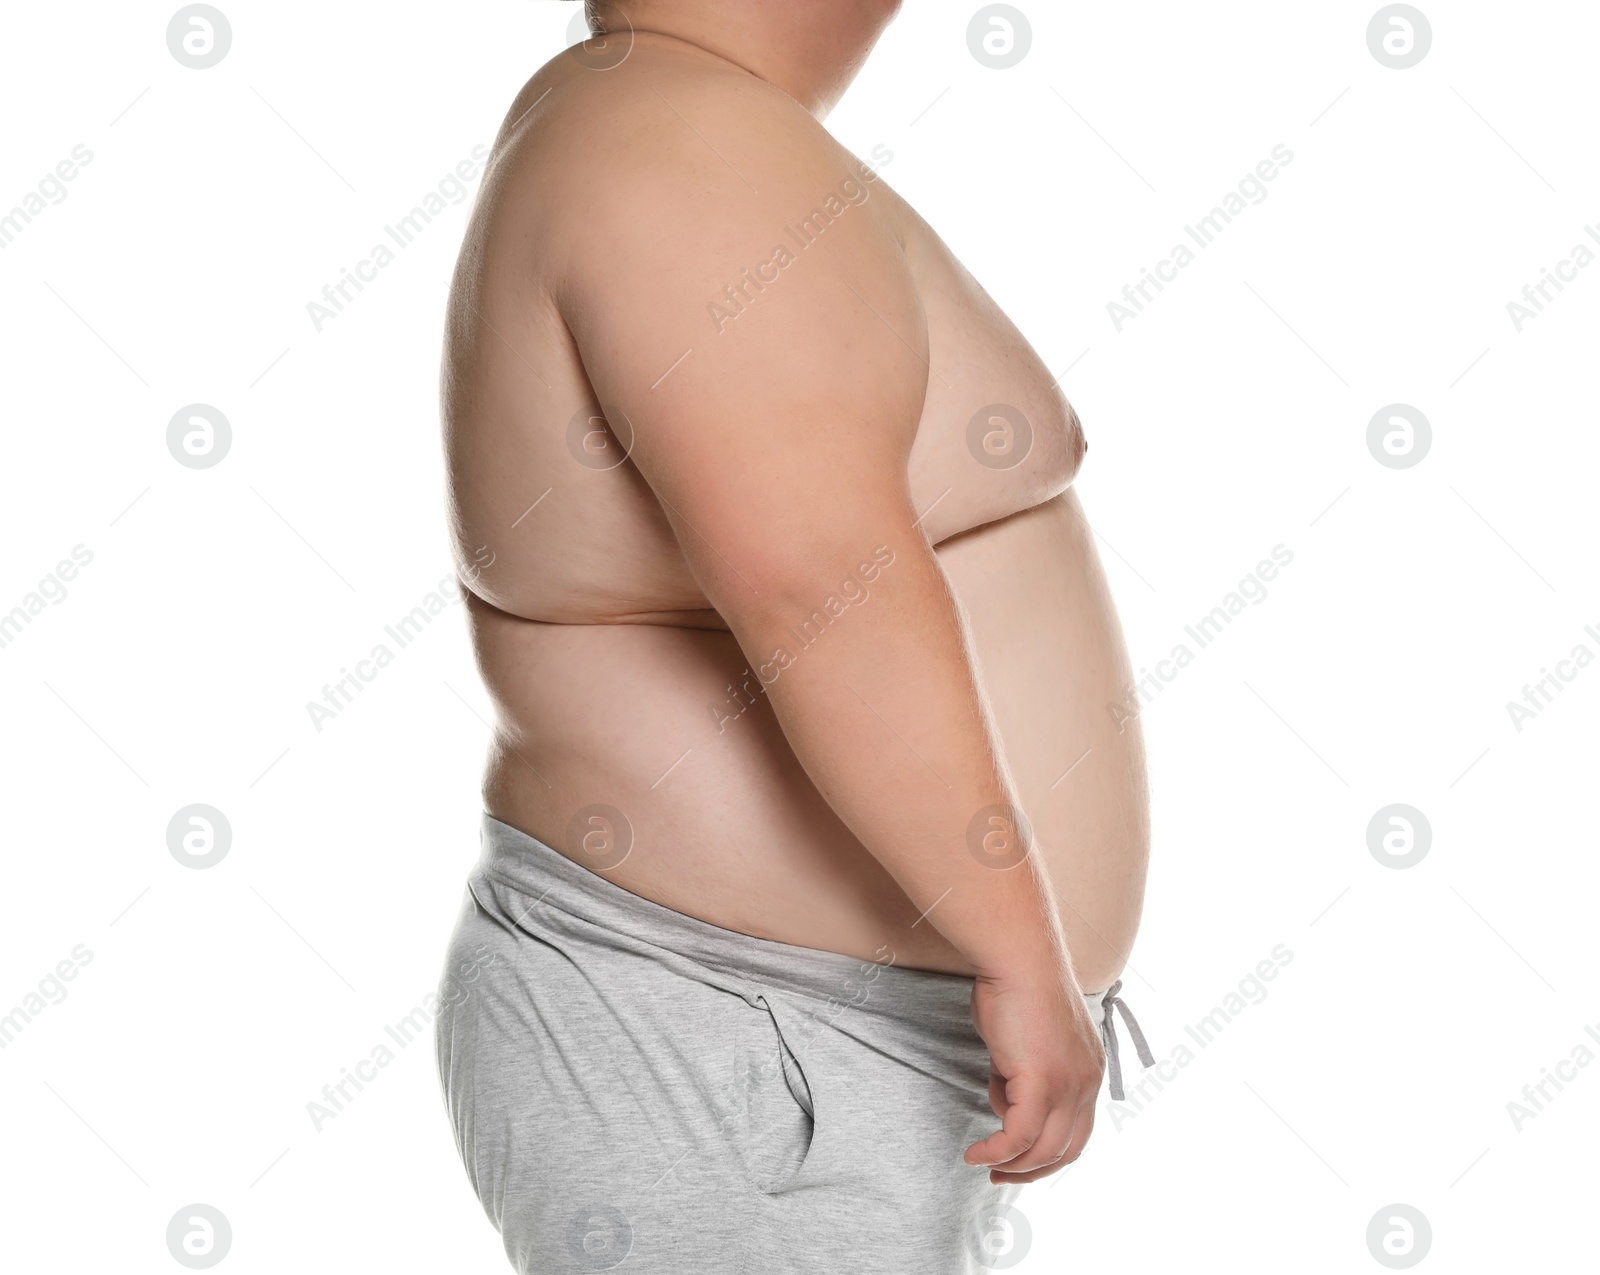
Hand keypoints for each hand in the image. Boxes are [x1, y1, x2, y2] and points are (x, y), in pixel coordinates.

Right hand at [964, 969, 1104, 1183]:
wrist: (1018, 957)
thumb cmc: (1015, 984)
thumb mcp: (1027, 1036)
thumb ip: (1023, 1069)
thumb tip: (1007, 1094)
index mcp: (1090, 1069)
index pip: (1078, 1129)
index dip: (1049, 1152)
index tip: (1018, 1158)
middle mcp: (1088, 1082)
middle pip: (1066, 1149)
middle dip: (1032, 1170)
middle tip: (999, 1175)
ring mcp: (1068, 1084)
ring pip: (1042, 1149)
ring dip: (1011, 1165)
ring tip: (983, 1163)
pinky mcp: (1042, 1083)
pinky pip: (1017, 1136)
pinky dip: (995, 1152)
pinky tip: (975, 1154)